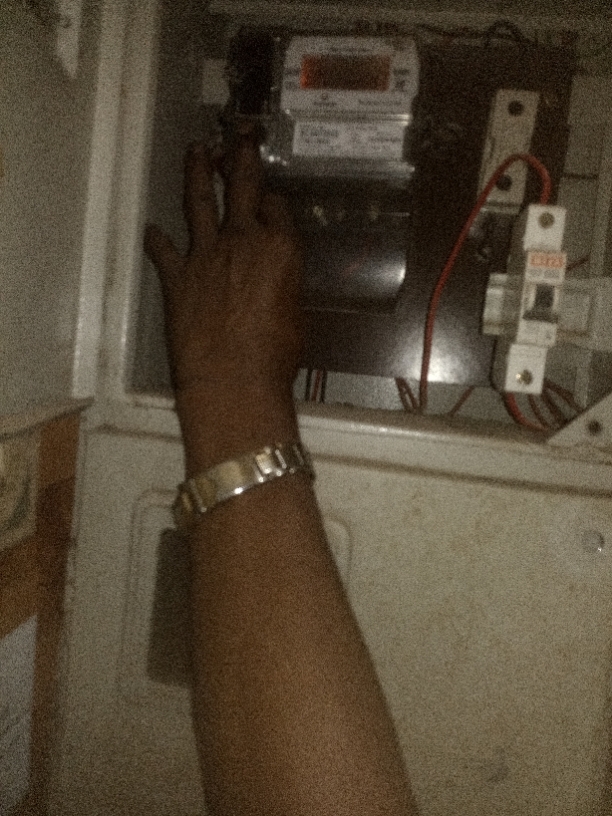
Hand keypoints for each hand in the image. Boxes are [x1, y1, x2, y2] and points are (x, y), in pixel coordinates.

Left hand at [144, 138, 302, 396]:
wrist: (233, 381)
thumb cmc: (277, 356)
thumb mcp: (296, 315)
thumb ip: (284, 285)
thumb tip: (276, 282)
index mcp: (280, 249)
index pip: (275, 207)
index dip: (271, 198)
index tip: (267, 195)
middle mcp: (242, 241)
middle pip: (240, 187)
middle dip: (238, 157)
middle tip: (235, 136)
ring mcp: (205, 255)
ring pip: (199, 202)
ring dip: (197, 173)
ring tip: (195, 150)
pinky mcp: (176, 278)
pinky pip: (164, 251)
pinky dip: (157, 240)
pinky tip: (152, 231)